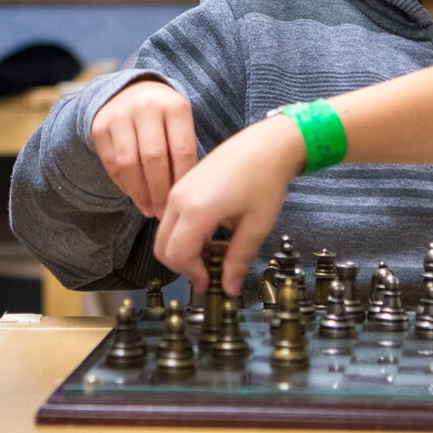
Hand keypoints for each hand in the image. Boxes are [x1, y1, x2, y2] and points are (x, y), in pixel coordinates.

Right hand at [91, 80, 198, 216]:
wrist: (132, 92)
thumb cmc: (166, 120)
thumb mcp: (181, 126)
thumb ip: (186, 154)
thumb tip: (187, 197)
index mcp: (175, 106)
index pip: (182, 151)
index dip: (182, 181)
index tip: (183, 202)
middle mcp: (146, 106)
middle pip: (154, 158)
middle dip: (159, 191)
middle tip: (164, 213)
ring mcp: (119, 114)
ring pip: (129, 163)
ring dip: (140, 193)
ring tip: (149, 210)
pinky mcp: (100, 126)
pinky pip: (111, 164)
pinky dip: (124, 185)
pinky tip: (135, 196)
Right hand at [154, 113, 306, 294]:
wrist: (269, 144)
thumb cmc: (266, 180)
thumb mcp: (256, 226)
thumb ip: (238, 260)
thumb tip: (229, 289)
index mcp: (196, 210)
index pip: (177, 255)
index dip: (192, 275)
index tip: (210, 283)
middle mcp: (179, 198)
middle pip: (163, 246)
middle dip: (184, 265)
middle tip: (211, 272)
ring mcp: (179, 189)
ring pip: (166, 232)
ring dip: (185, 249)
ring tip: (218, 251)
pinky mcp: (184, 183)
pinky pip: (173, 217)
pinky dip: (186, 233)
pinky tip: (214, 233)